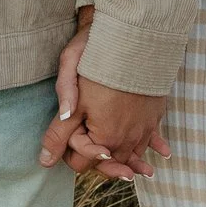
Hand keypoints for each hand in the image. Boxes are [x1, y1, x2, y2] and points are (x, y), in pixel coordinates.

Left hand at [39, 7, 168, 179]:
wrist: (134, 34)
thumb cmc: (99, 58)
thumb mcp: (71, 88)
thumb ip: (59, 128)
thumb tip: (46, 158)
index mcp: (106, 136)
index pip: (82, 163)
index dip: (69, 152)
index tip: (66, 136)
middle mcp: (128, 138)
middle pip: (109, 164)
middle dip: (97, 160)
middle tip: (87, 152)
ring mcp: (144, 128)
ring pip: (132, 155)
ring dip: (126, 161)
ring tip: (126, 171)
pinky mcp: (154, 115)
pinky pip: (151, 140)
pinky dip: (151, 148)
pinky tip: (159, 155)